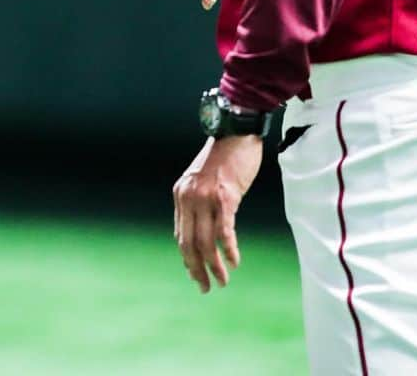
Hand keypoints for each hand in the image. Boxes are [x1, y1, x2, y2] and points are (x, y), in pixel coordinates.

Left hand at [173, 135, 262, 291]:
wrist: (236, 129)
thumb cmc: (225, 155)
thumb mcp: (204, 179)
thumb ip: (201, 202)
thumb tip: (205, 230)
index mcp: (181, 193)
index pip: (180, 233)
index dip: (187, 257)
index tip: (195, 273)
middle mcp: (188, 196)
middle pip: (188, 243)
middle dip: (196, 269)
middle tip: (205, 287)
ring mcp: (205, 196)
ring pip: (205, 241)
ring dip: (213, 266)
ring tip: (222, 281)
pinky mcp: (225, 196)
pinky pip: (224, 230)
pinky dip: (228, 249)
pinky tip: (233, 261)